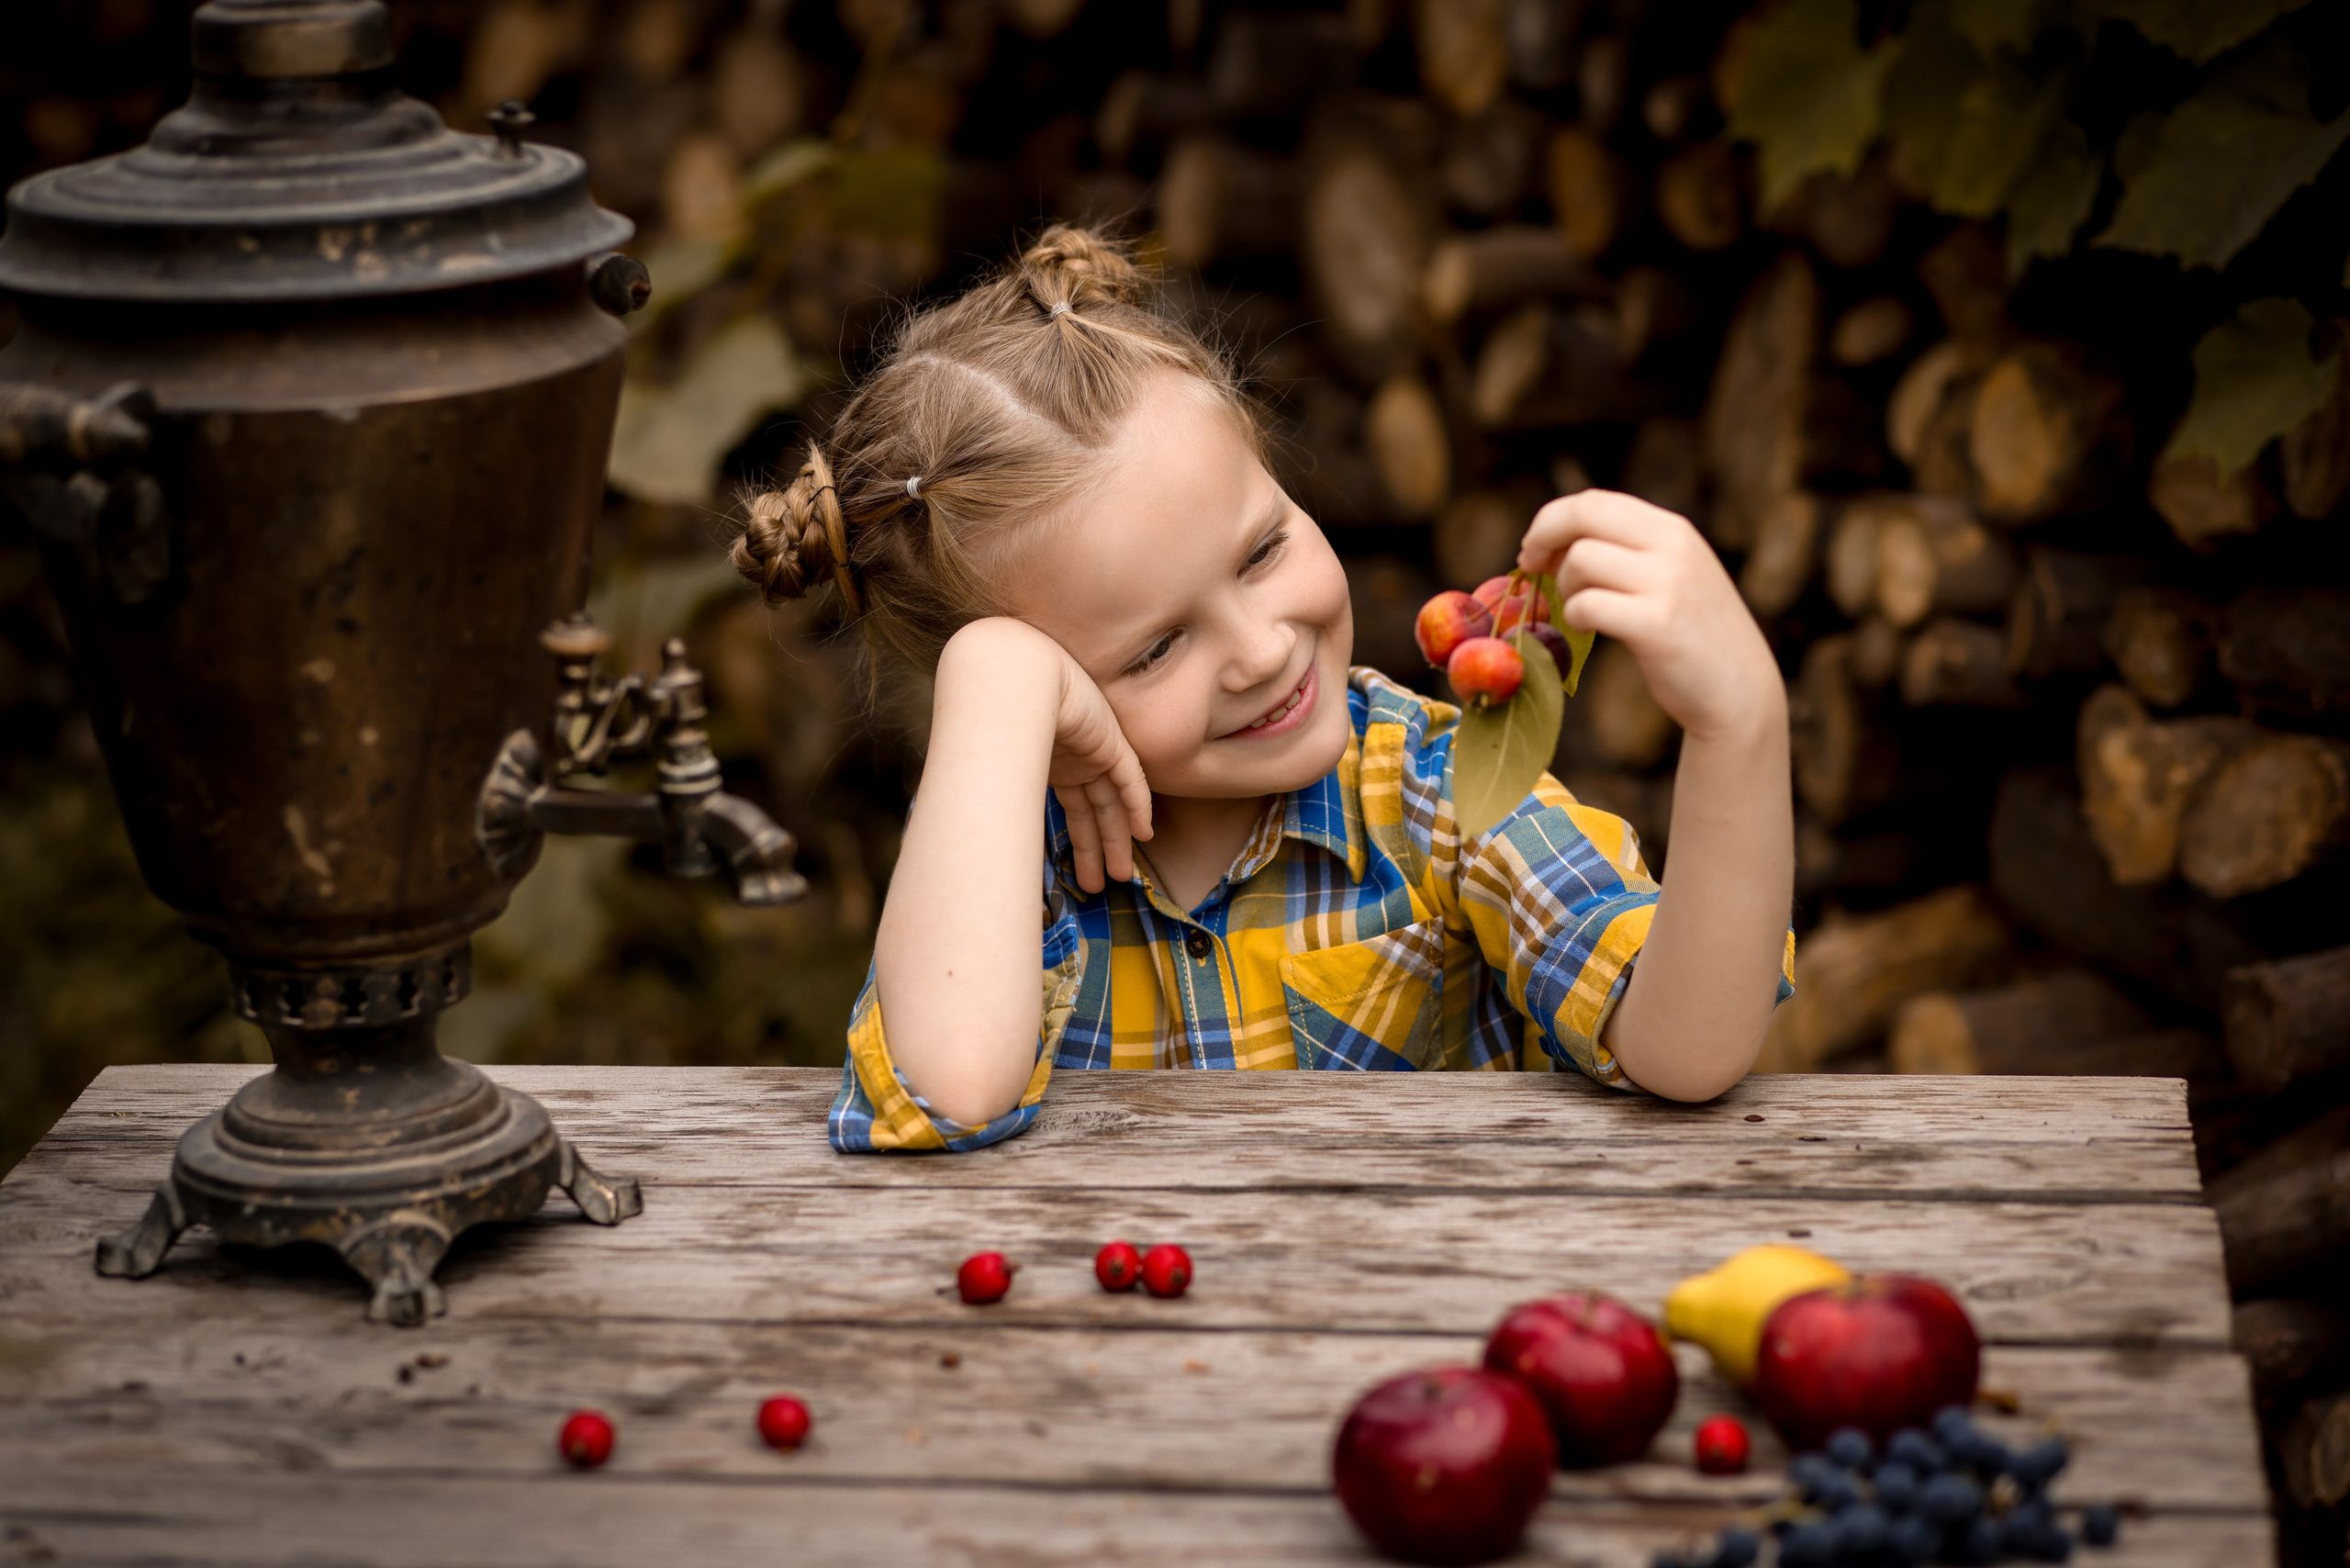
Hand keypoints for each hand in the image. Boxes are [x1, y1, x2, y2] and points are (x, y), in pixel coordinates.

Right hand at [937, 618, 1152, 894]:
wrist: (1013, 677)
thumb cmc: (993, 717)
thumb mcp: (995, 769)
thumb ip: (993, 802)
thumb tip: (963, 842)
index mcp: (1050, 765)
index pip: (1073, 808)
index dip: (1079, 840)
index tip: (1078, 875)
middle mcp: (1074, 761)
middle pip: (1093, 811)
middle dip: (1098, 848)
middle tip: (1102, 884)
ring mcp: (1093, 752)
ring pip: (1112, 803)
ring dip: (1117, 838)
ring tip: (1121, 874)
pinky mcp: (1110, 743)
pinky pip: (1131, 781)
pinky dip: (1138, 807)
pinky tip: (1144, 834)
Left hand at [1516, 489, 1782, 742]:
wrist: (1739, 690)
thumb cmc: (1693, 635)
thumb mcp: (1673, 575)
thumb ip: (1630, 551)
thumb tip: (1554, 540)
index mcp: (1673, 530)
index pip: (1596, 500)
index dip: (1552, 521)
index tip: (1535, 548)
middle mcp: (1672, 546)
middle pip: (1582, 515)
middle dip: (1542, 538)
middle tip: (1529, 567)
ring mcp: (1667, 583)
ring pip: (1580, 560)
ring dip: (1565, 587)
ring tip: (1581, 611)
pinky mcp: (1656, 624)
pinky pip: (1587, 605)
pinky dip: (1575, 617)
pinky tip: (1588, 629)